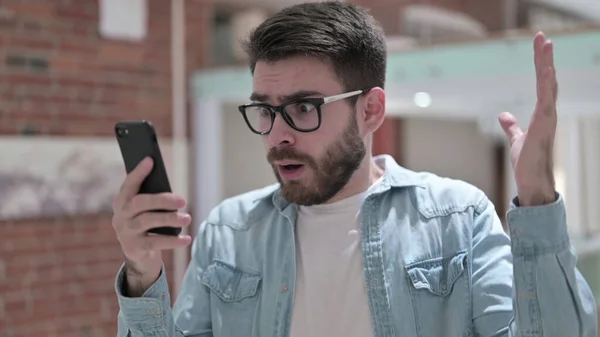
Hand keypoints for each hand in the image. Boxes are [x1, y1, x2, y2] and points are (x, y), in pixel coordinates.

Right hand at [112, 157, 191, 294]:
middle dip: (162, 199)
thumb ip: (151, 197)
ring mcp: (125, 232)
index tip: (150, 160)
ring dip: (170, 218)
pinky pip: (155, 242)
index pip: (128, 184)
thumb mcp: (145, 210)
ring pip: (147, 221)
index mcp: (122, 201)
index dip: (138, 172)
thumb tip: (167, 183)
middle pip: (140, 202)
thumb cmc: (147, 224)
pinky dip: (173, 241)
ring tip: (187, 218)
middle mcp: (120, 216)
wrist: (138, 254)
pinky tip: (186, 239)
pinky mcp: (134, 248)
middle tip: (183, 200)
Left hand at [499, 32, 557, 206]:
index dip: (541, 65)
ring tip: (546, 45)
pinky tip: (547, 71)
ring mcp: (547, 118)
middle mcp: (548, 112)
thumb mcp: (517, 139)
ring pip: (549, 86)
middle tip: (542, 36)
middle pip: (547, 79)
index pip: (542, 83)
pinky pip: (546, 102)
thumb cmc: (527, 162)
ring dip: (547, 65)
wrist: (531, 182)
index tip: (540, 46)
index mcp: (542, 113)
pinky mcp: (543, 126)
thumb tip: (504, 115)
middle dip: (545, 58)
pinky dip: (547, 86)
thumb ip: (512, 126)